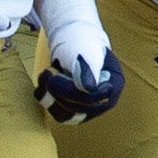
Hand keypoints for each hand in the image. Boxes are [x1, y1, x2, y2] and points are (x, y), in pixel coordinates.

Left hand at [32, 0, 125, 125]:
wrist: (73, 40)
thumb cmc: (81, 40)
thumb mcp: (86, 49)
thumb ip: (88, 68)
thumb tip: (89, 89)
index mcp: (114, 83)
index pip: (93, 97)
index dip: (70, 89)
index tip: (53, 73)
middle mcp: (105, 99)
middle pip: (80, 109)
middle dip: (58, 91)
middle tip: (46, 73)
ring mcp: (92, 107)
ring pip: (69, 117)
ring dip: (51, 99)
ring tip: (44, 78)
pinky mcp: (77, 110)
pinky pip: (61, 115)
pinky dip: (49, 102)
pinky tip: (43, 87)